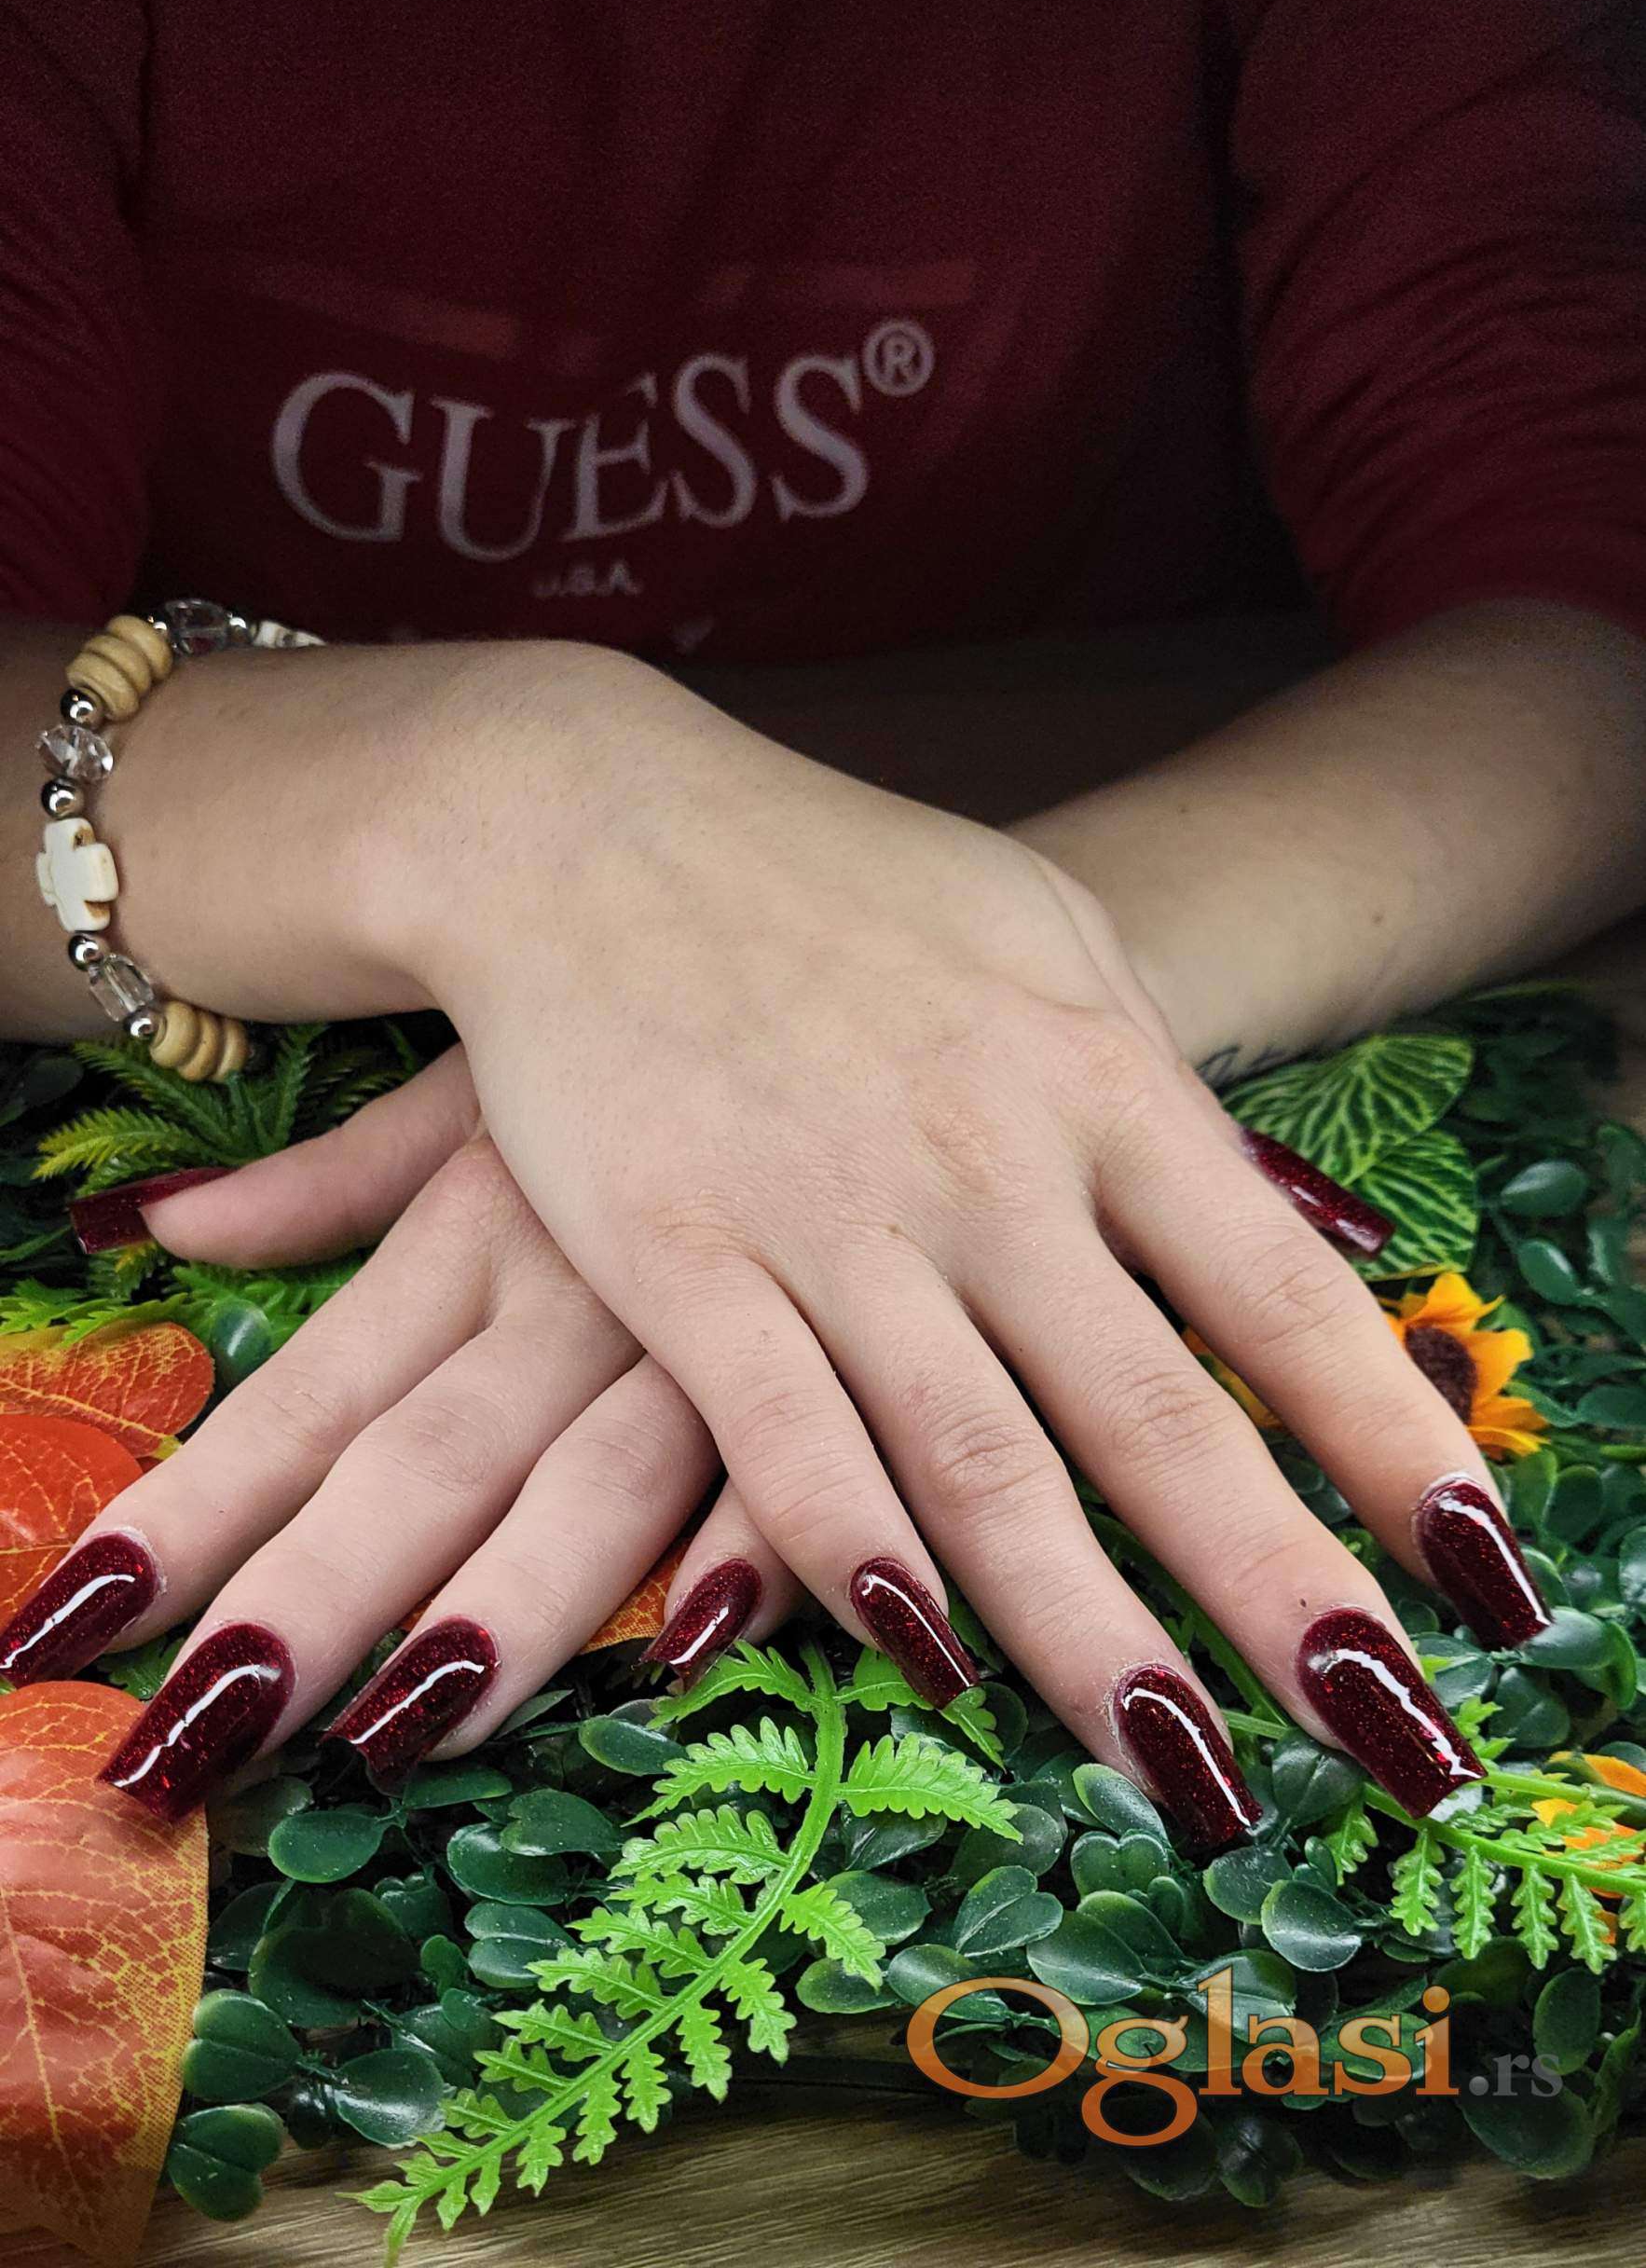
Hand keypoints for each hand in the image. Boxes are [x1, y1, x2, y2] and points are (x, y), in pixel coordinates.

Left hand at [1, 1054, 798, 1815]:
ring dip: (505, 1606)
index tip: (65, 1626)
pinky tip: (700, 1636)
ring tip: (402, 1729)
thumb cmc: (638, 1025)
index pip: (304, 1402)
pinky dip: (753, 1540)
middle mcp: (570, 1289)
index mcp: (472, 1230)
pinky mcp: (838, 1348)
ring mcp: (707, 1326)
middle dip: (305, 1605)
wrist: (843, 935)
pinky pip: (795, 1452)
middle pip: (422, 1464)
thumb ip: (322, 1181)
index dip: (185, 1517)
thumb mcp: (470, 1087)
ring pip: (593, 1475)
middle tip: (187, 1744)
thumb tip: (149, 1231)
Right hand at [379, 660, 1544, 1839]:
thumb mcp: (1053, 944)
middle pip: (1157, 1415)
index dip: (1396, 1442)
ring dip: (1095, 1638)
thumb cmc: (849, 886)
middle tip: (1394, 1745)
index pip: (1279, 1292)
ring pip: (983, 1463)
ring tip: (1195, 1781)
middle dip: (1286, 1596)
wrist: (591, 825)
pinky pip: (783, 1434)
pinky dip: (856, 1554)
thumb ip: (1169, 1101)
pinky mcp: (679, 1254)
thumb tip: (1325, 1242)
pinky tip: (929, 1664)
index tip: (1490, 1575)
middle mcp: (988, 1163)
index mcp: (1097, 1076)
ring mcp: (830, 1215)